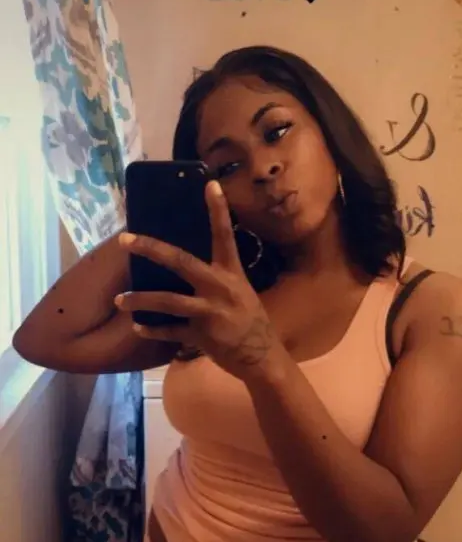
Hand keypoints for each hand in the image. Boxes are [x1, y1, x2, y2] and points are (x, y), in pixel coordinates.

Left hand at [115, 181, 279, 379]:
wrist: (262, 357)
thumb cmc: (250, 321)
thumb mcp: (240, 292)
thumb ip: (216, 278)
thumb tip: (186, 265)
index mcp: (232, 273)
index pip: (224, 235)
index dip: (218, 209)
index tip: (209, 184)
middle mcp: (220, 287)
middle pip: (181, 262)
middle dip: (150, 249)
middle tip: (125, 240)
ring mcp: (210, 311)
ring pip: (167, 301)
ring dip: (140, 300)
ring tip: (119, 300)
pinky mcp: (202, 334)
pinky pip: (170, 331)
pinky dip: (152, 330)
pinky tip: (138, 328)